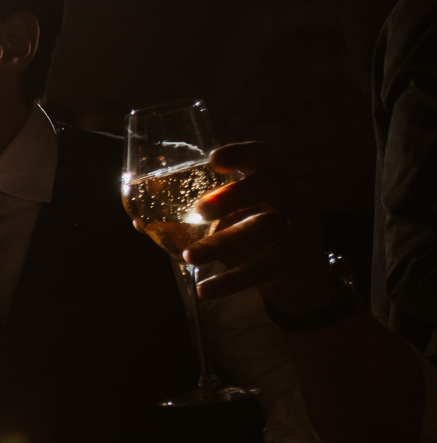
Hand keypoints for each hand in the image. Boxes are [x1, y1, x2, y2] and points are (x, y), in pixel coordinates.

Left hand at [180, 142, 337, 312]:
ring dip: (223, 242)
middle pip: (269, 182)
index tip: (212, 159)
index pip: (262, 156)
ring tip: (189, 257)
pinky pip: (265, 266)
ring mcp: (302, 227)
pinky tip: (206, 288)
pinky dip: (231, 280)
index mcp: (272, 181)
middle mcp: (292, 197)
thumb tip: (139, 221)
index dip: (240, 153)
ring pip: (265, 227)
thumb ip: (192, 221)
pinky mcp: (301, 260)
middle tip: (200, 210)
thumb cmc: (254, 245)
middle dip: (233, 194)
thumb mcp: (227, 227)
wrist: (298, 286)